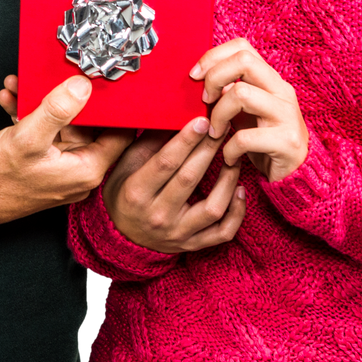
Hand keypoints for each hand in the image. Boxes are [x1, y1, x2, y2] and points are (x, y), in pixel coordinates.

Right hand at [0, 75, 133, 239]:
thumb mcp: (29, 137)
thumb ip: (57, 109)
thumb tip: (82, 85)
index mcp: (86, 169)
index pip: (119, 134)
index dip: (115, 108)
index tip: (108, 83)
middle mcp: (79, 172)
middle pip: (87, 125)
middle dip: (67, 98)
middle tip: (55, 76)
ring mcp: (61, 169)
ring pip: (61, 126)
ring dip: (41, 104)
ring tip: (20, 85)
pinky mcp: (44, 165)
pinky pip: (45, 134)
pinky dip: (30, 116)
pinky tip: (11, 99)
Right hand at [101, 117, 245, 254]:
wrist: (121, 236)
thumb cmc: (124, 193)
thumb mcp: (125, 165)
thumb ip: (148, 142)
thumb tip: (174, 116)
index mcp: (136, 192)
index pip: (165, 162)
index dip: (186, 140)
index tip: (202, 120)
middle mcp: (157, 215)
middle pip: (190, 178)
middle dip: (209, 148)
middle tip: (223, 127)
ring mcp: (177, 233)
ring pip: (212, 208)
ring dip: (228, 179)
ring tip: (234, 157)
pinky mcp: (192, 245)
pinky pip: (223, 232)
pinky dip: (236, 212)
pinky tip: (240, 190)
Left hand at [195, 38, 308, 183]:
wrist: (295, 176)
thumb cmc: (262, 140)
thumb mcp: (244, 112)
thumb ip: (227, 92)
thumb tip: (198, 78)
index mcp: (270, 79)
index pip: (242, 46)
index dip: (213, 56)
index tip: (195, 77)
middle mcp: (282, 90)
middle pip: (244, 61)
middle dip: (215, 77)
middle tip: (205, 101)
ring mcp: (287, 114)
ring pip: (242, 94)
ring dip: (218, 115)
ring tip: (215, 132)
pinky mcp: (287, 141)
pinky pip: (245, 137)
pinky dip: (229, 149)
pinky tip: (229, 157)